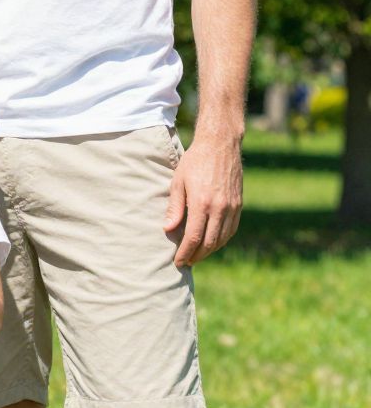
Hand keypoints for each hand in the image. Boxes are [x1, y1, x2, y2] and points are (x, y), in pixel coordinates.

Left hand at [164, 129, 242, 266]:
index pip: (194, 238)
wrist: (220, 145)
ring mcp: (232, 207)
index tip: (178, 262)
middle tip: (187, 262)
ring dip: (210, 251)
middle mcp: (220, 208)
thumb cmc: (195, 161)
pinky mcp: (239, 204)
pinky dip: (221, 240)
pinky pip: (231, 230)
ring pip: (222, 239)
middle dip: (197, 256)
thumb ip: (175, 207)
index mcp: (202, 203)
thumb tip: (168, 230)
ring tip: (197, 255)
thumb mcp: (178, 181)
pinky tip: (212, 243)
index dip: (185, 253)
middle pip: (209, 243)